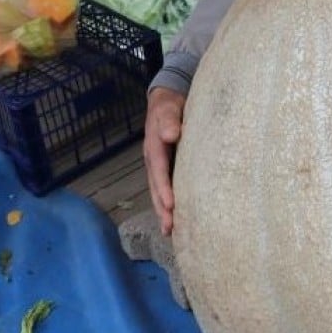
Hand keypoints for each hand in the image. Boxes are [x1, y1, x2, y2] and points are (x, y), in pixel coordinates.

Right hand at [143, 87, 186, 234]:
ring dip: (164, 211)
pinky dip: (170, 204)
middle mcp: (154, 160)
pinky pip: (168, 188)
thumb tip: (171, 134)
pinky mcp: (168, 168)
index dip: (163, 188)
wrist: (168, 100)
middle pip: (156, 187)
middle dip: (162, 208)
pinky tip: (177, 219)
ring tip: (170, 231)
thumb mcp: (168, 108)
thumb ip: (168, 120)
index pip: (159, 170)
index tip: (170, 205)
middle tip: (170, 228)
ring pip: (159, 192)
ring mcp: (160, 166)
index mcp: (154, 147)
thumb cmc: (169, 105)